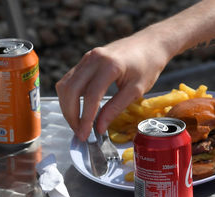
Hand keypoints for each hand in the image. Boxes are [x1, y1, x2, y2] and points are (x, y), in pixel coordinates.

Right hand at [56, 31, 171, 140]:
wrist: (150, 43)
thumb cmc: (148, 65)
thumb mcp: (136, 90)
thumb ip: (115, 109)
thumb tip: (99, 128)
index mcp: (110, 66)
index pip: (90, 96)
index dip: (85, 118)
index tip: (85, 135)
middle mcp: (94, 59)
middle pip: (71, 90)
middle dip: (71, 115)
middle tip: (79, 132)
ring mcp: (87, 58)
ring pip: (65, 85)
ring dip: (67, 107)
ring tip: (77, 123)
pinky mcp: (85, 60)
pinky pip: (69, 80)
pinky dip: (69, 97)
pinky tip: (77, 109)